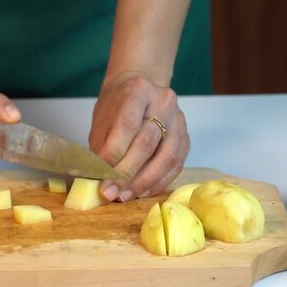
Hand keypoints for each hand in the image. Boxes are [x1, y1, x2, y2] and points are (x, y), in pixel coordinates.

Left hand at [89, 73, 189, 201]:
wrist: (139, 89)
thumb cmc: (116, 106)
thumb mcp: (102, 120)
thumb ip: (102, 146)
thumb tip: (99, 180)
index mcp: (138, 90)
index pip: (127, 125)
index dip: (114, 155)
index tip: (102, 178)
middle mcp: (163, 102)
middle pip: (147, 143)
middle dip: (127, 173)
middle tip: (111, 193)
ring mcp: (179, 120)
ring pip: (166, 157)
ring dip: (144, 182)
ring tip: (125, 196)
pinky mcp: (186, 138)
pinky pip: (176, 165)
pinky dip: (158, 182)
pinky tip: (142, 192)